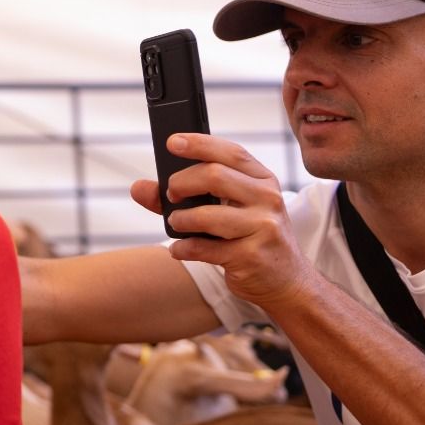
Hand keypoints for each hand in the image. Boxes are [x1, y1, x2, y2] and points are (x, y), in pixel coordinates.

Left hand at [131, 132, 314, 308]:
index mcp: (262, 180)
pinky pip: (204, 249)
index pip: (231, 152)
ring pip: (207, 215)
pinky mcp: (251, 256)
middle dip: (181, 183)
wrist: (286, 282)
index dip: (199, 144)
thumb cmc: (248, 238)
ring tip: (177, 224)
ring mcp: (262, 228)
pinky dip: (183, 248)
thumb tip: (138, 187)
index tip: (171, 142)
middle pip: (214, 175)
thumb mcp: (226, 210)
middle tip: (171, 195)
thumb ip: (181, 196)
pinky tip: (180, 250)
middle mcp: (268, 199)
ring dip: (181, 220)